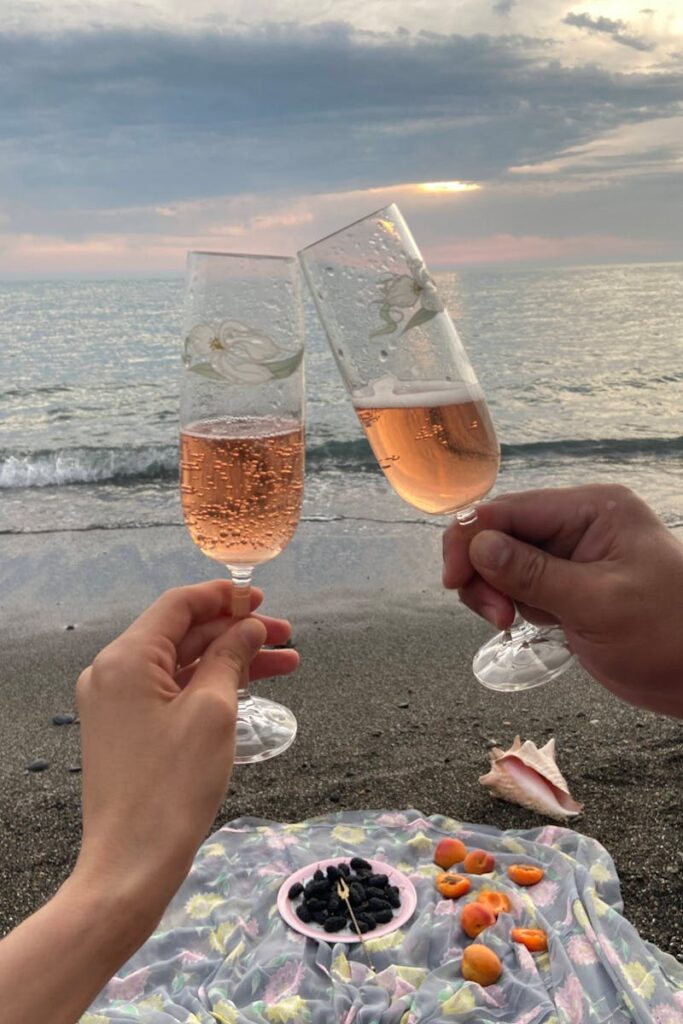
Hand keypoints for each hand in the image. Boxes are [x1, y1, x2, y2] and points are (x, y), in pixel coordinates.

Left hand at [73, 580, 298, 926]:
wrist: (132, 864)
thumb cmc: (174, 784)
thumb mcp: (213, 711)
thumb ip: (230, 657)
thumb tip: (248, 627)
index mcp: (127, 658)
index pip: (178, 606)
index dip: (223, 597)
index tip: (263, 600)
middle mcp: (113, 672)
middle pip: (182, 634)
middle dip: (236, 631)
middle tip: (286, 636)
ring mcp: (117, 703)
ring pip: (182, 665)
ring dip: (231, 660)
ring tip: (286, 663)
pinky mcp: (126, 729)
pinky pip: (172, 692)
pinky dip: (210, 687)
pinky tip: (250, 690)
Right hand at [443, 485, 682, 716]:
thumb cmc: (667, 634)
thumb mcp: (598, 603)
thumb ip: (533, 574)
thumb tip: (476, 545)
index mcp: (591, 509)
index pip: (510, 510)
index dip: (471, 539)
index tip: (454, 582)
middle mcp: (577, 523)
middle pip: (499, 533)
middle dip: (483, 571)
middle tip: (496, 616)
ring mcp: (571, 554)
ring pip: (502, 560)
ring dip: (494, 591)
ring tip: (509, 623)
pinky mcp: (567, 584)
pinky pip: (520, 583)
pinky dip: (511, 602)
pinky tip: (531, 623)